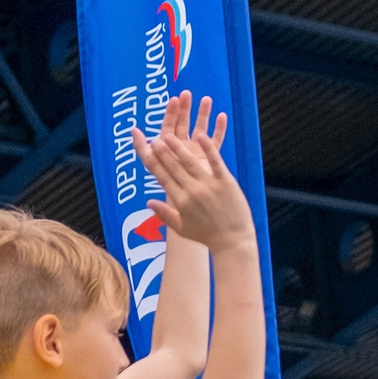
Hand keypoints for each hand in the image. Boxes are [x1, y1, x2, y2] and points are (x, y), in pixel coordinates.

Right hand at [130, 95, 248, 251]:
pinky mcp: (225, 181)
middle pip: (172, 167)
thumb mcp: (182, 229)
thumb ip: (164, 215)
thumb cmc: (207, 236)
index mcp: (180, 202)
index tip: (146, 149)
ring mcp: (208, 185)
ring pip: (189, 162)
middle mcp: (192, 192)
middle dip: (162, 152)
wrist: (232, 242)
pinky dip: (208, 148)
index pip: (161, 178)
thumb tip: (148, 203)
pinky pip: (215, 162)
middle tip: (154, 139)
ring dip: (178, 147)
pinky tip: (200, 136)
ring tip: (168, 136)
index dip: (152, 162)